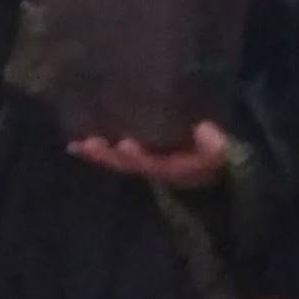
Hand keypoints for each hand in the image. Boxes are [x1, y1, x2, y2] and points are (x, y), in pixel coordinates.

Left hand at [68, 121, 228, 188]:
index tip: (126, 144)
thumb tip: (204, 128)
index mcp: (175, 169)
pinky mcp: (137, 158)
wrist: (213, 170)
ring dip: (97, 154)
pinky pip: (115, 156)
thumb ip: (216, 145)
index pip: (155, 165)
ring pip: (118, 163)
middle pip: (129, 166)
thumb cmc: (216, 156)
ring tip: (76, 145)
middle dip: (109, 157)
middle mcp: (156, 169)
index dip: (140, 157)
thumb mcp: (222, 153)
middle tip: (89, 144)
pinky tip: (76, 143)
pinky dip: (96, 151)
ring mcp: (145, 165)